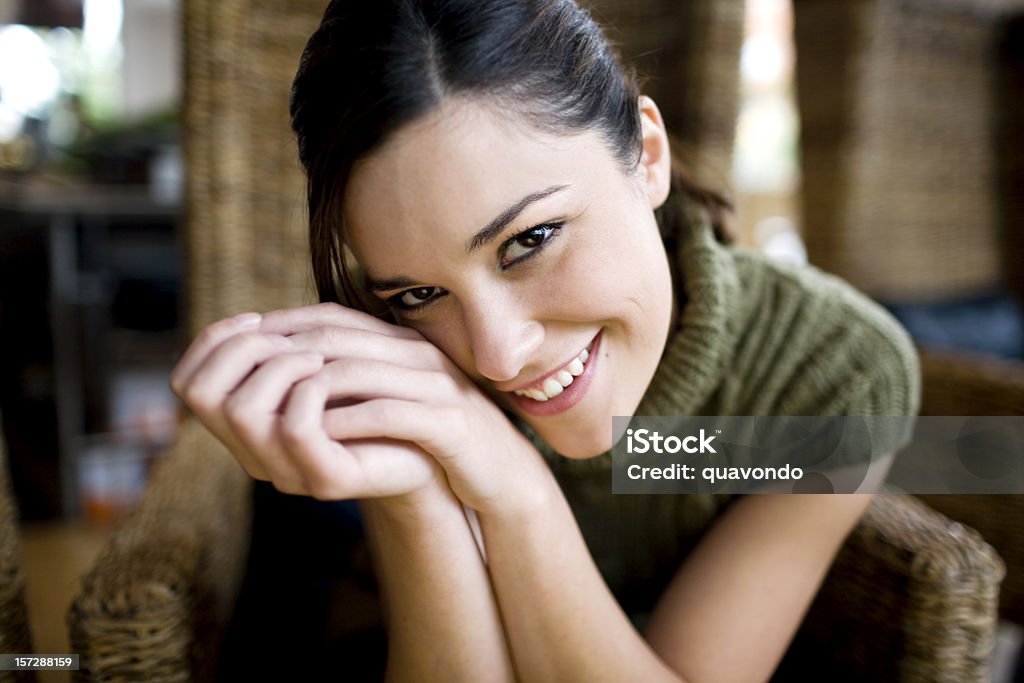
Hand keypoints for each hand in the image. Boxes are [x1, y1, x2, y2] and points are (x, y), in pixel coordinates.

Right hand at [169, 307, 440, 499]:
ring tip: (315, 355)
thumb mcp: (324, 357)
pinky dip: (308, 387)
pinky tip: (329, 374)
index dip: (212, 341)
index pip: (188, 383)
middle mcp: (256, 454)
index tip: (257, 319)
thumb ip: (284, 343)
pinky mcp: (327, 479)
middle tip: (289, 340)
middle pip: (203, 395)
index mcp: (246, 427)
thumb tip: (251, 322)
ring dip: (277, 364)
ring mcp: (288, 471)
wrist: (435, 440)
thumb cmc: (377, 391)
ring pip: (242, 410)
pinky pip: (294, 427)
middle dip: (241, 349)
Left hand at [256, 303, 552, 513]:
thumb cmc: (433, 436)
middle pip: (338, 337)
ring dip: (308, 389)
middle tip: (246, 380)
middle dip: (284, 355)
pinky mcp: (450, 423)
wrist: (497, 470)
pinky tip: (318, 438)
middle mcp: (418, 354)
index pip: (332, 316)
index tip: (241, 346)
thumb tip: (287, 369)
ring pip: (358, 371)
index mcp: (402, 342)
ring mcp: (435, 385)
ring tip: (272, 411)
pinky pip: (390, 414)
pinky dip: (348, 422)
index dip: (281, 326)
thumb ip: (351, 378)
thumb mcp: (390, 397)